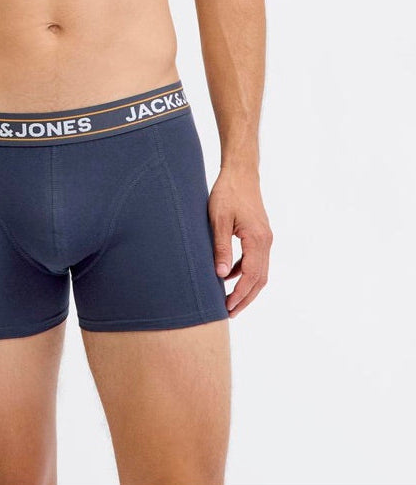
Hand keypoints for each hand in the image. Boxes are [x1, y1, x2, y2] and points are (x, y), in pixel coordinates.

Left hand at [208, 166, 272, 318]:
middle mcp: (266, 241)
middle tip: (229, 312)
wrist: (241, 172)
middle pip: (260, 279)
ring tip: (230, 300)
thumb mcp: (218, 220)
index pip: (251, 276)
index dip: (240, 294)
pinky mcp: (260, 234)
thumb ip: (221, 247)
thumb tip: (221, 276)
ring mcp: (265, 237)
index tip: (227, 308)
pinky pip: (255, 260)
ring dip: (247, 287)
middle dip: (245, 297)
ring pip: (260, 271)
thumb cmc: (227, 192)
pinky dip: (245, 271)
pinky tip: (230, 275)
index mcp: (257, 239)